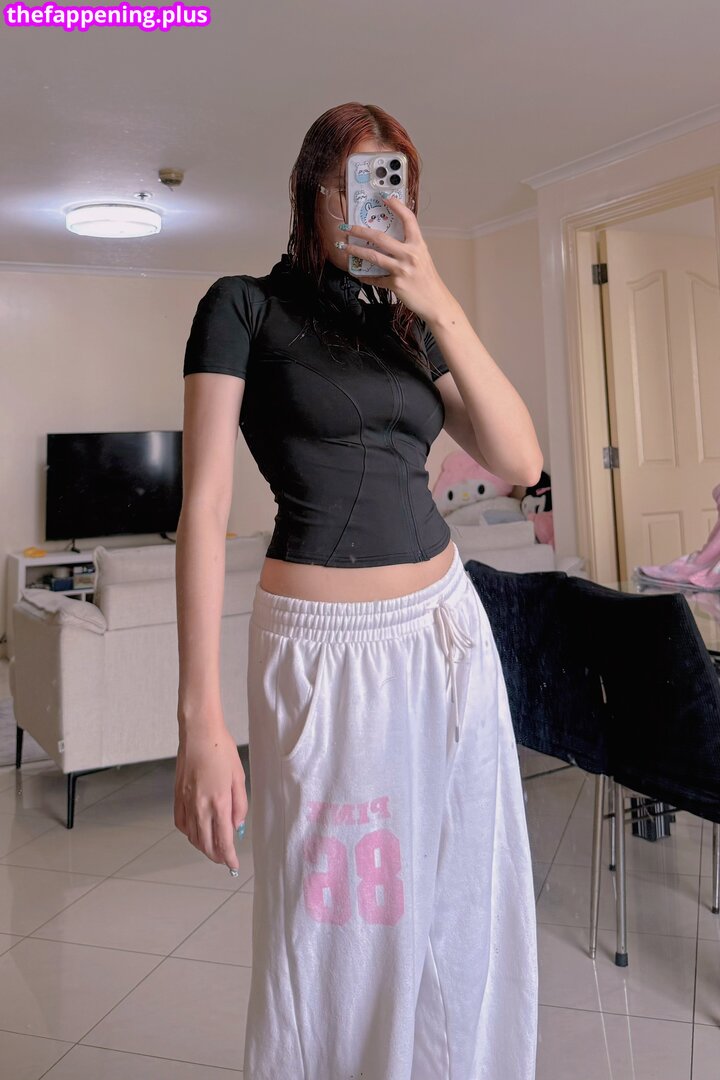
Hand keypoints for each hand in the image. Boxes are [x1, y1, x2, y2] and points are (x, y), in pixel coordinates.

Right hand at [174, 725, 247, 873]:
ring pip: (192, 836)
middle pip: (206, 844)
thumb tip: (237, 825)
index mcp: (219, 802)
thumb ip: (240, 805)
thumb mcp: (239, 777)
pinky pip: (180, 823)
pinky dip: (188, 833)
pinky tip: (196, 831)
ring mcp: (186, 801)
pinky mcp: (177, 795)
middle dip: (216, 856)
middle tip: (224, 859)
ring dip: (202, 846)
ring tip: (212, 847)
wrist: (199, 733)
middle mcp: (200, 805)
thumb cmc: (221, 750)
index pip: (224, 840)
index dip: (228, 857)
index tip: (233, 865)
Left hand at [340, 194, 453, 323]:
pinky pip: (376, 278)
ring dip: (356, 251)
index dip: (397, 206)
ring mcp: (402, 270)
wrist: (436, 302)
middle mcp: (410, 255)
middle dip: (361, 231)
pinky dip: (365, 276)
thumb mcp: (422, 258)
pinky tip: (358, 273)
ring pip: (373, 256)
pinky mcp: (396, 284)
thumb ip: (409, 247)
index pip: (408, 220)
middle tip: (349, 227)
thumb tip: (389, 239)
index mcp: (418, 245)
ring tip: (345, 248)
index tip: (385, 198)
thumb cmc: (428, 280)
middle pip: (381, 238)